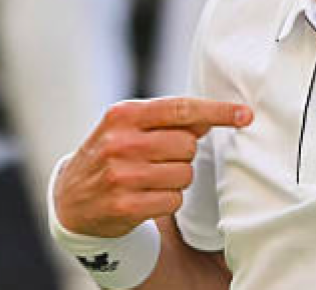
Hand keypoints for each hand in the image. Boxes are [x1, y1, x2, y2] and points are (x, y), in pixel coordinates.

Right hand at [54, 97, 251, 237]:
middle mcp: (120, 142)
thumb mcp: (130, 128)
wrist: (71, 198)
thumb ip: (168, 120)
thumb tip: (209, 119)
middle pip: (187, 145)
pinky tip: (146, 197)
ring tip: (150, 179)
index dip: (217, 111)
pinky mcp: (125, 206)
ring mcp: (120, 176)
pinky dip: (168, 200)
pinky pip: (173, 201)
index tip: (245, 114)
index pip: (181, 108)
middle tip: (161, 159)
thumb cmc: (111, 155)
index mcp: (124, 115)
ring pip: (184, 175)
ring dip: (176, 179)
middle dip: (183, 154)